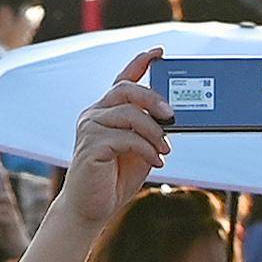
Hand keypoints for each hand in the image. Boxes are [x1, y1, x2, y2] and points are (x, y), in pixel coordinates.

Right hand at [57, 50, 171, 219]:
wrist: (91, 208)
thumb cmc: (114, 178)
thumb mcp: (139, 150)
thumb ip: (149, 131)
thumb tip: (171, 117)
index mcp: (106, 112)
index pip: (122, 80)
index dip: (140, 63)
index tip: (159, 52)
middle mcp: (94, 114)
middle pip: (125, 90)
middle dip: (153, 98)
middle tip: (172, 115)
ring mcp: (89, 128)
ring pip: (128, 114)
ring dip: (154, 132)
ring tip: (165, 150)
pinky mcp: (90, 146)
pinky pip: (125, 138)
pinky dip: (146, 149)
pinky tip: (155, 162)